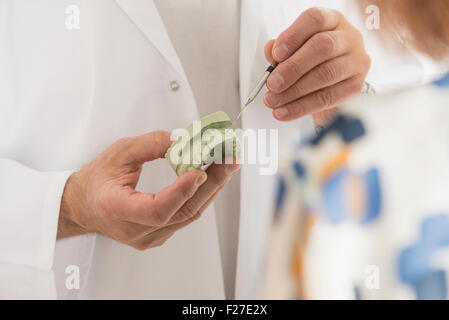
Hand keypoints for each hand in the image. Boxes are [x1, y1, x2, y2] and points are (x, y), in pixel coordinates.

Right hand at [58, 131, 239, 249]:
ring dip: (212, 188)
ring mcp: (148, 237)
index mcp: (117, 210)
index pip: (156, 210)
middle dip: (211, 183)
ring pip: (189, 215)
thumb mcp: (119, 152)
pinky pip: (186, 217)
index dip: (181, 192)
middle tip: (230, 159)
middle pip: (182, 212)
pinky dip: (202, 196)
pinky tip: (213, 178)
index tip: (200, 171)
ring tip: (228, 164)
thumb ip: (150, 145)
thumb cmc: (97, 180)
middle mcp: (134, 230)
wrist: (84, 205)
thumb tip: (182, 140)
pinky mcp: (158, 236)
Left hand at [263, 7, 370, 124]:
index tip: (276, 54)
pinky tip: (284, 111)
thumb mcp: (294, 50)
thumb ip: (281, 49)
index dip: (293, 35)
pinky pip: (327, 98)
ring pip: (325, 75)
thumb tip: (270, 50)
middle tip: (272, 84)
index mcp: (332, 21)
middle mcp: (348, 37)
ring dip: (294, 91)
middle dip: (293, 68)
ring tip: (273, 101)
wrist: (332, 84)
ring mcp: (356, 61)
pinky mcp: (356, 86)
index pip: (315, 19)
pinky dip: (302, 107)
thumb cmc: (311, 61)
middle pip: (322, 47)